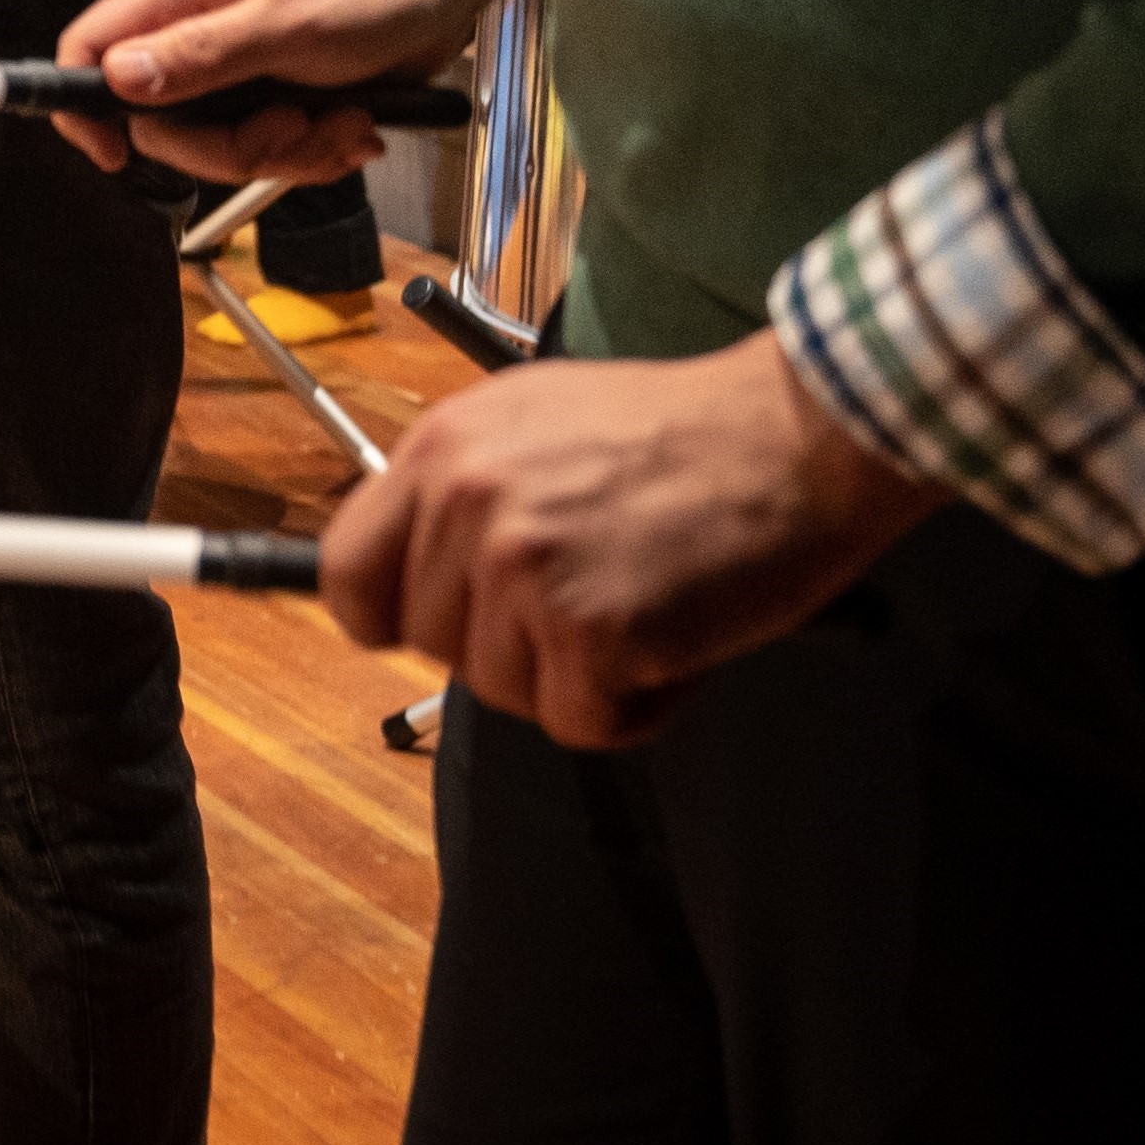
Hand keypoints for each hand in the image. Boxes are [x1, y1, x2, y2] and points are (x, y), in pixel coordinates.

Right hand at [49, 0, 525, 185]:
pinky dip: (314, 152)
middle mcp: (197, 33)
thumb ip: (200, 53)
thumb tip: (115, 77)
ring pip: (220, 146)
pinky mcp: (275, 95)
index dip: (83, 105)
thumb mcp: (288, 23)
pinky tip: (352, 126)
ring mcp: (236, 68)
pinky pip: (269, 152)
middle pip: (161, 123)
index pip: (89, 48)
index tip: (113, 154)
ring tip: (343, 122)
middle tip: (289, 126)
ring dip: (289, 151)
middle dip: (231, 146)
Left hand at [323, 331, 945, 747]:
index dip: (384, 617)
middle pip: (430, 643)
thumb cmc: (682, 432)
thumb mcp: (534, 422)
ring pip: (501, 689)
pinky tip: (674, 652)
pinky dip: (633, 711)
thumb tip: (415, 567)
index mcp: (441, 449)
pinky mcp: (592, 627)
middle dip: (506, 646)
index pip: (347, 572)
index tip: (425, 630)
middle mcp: (465, 503)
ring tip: (643, 612)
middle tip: (586, 609)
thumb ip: (465, 490)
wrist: (797, 436)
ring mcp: (524, 566)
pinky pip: (580, 723)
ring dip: (574, 678)